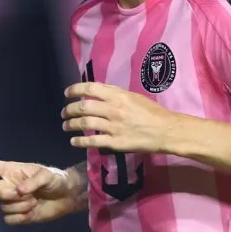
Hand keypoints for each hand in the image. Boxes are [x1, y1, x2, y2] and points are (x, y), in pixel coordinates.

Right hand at [0, 158, 83, 224]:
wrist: (66, 196)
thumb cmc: (55, 180)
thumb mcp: (47, 175)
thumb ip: (33, 181)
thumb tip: (19, 191)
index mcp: (13, 171)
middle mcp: (9, 185)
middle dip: (5, 194)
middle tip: (21, 194)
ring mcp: (12, 201)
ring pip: (3, 207)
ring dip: (19, 206)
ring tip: (34, 201)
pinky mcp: (18, 215)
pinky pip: (9, 219)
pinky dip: (20, 217)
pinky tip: (32, 212)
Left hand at [62, 82, 182, 152]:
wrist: (166, 131)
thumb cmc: (151, 112)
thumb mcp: (133, 96)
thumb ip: (115, 94)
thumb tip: (96, 93)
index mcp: (118, 95)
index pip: (90, 89)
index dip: (75, 90)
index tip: (67, 94)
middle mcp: (113, 109)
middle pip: (83, 107)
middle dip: (69, 110)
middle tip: (64, 113)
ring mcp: (113, 127)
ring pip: (85, 124)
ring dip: (71, 124)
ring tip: (66, 126)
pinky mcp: (115, 143)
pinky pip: (92, 142)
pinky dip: (79, 141)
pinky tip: (74, 141)